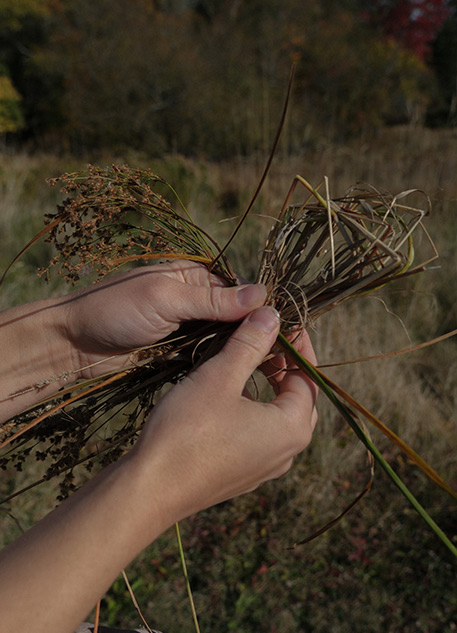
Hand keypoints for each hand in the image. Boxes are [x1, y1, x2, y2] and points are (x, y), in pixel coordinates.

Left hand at [63, 260, 266, 376]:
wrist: (74, 344)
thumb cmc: (115, 311)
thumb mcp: (165, 298)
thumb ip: (211, 300)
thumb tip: (262, 295)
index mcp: (194, 276)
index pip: (240, 288)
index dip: (262, 307)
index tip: (285, 328)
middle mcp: (195, 299)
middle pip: (237, 315)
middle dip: (255, 332)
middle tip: (281, 355)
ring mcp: (188, 327)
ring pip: (226, 338)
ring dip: (241, 350)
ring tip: (269, 368)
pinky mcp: (180, 352)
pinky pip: (209, 356)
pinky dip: (223, 363)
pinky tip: (240, 374)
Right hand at [129, 306, 317, 525]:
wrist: (151, 489)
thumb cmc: (188, 430)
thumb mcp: (219, 377)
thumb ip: (250, 343)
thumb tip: (271, 315)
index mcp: (291, 428)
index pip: (308, 377)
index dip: (297, 346)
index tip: (283, 322)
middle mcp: (286, 452)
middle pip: (297, 398)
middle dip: (285, 366)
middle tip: (266, 338)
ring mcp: (265, 468)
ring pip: (277, 417)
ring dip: (268, 386)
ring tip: (248, 361)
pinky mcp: (242, 475)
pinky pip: (260, 435)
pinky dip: (254, 408)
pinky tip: (229, 396)